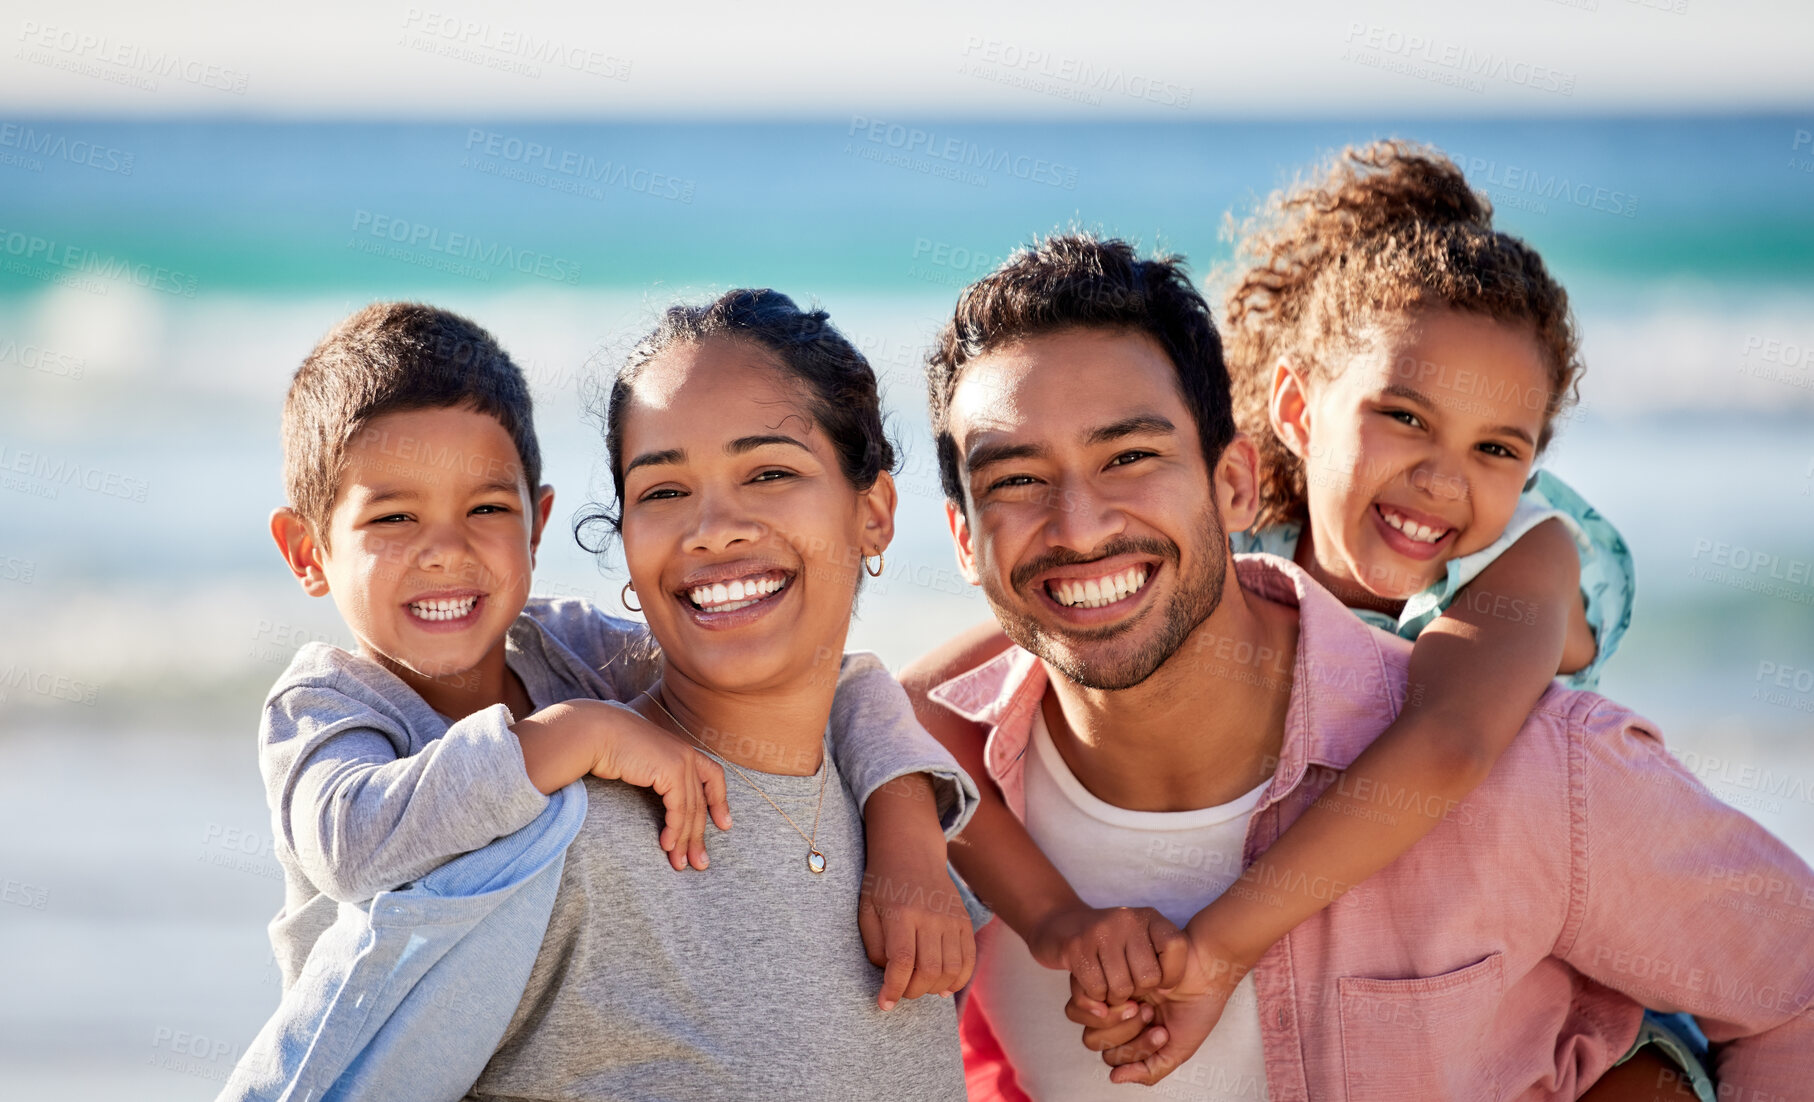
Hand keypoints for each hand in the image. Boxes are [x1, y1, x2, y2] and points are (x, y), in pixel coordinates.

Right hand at [586, 701, 731, 871]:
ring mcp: (682, 761)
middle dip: (699, 835)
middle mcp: (687, 754)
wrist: (596, 733)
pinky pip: (679, 808)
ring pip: (691, 810)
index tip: (724, 825)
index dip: (720, 801)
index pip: (713, 776)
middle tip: (699, 862)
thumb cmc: (611, 748)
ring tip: (680, 863)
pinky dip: (675, 830)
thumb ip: (656, 776)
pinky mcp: (672, 771)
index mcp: (682, 750)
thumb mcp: (641, 763)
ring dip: (685, 840)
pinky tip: (667, 845)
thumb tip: (659, 796)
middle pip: (701, 802)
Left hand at [857, 774, 974, 1009]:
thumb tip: (892, 977)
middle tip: (900, 992)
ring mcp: (951, 918)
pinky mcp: (964, 921)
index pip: (901, 962)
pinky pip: (969, 959)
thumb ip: (875, 948)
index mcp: (901, 913)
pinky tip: (943, 985)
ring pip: (951, 969)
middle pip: (929, 970)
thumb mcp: (866, 912)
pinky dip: (959, 979)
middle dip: (912, 991)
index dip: (893, 989)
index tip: (884, 1003)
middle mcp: (930, 916)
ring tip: (920, 986)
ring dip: (934, 988)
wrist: (911, 851)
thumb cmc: (882, 884)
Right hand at [1027, 905, 1189, 1006]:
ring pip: (1121, 988)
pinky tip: (1092, 986)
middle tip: (1127, 986)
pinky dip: (1094, 999)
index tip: (1159, 981)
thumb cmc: (1111, 947)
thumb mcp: (1143, 946)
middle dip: (1137, 992)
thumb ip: (1164, 968)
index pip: (1176, 946)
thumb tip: (1164, 993)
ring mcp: (1100, 931)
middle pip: (1148, 978)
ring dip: (1114, 999)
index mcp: (1149, 917)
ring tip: (1109, 987)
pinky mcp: (1076, 946)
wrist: (1062, 925)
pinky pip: (1096, 990)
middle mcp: (1126, 919)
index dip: (1171, 974)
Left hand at [1089, 932, 1246, 1085]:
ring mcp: (1109, 996)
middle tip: (1152, 1017)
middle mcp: (1116, 1016)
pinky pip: (1090, 999)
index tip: (1163, 1033)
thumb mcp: (1176, 1050)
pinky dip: (1114, 1005)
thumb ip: (1149, 1070)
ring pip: (1092, 1021)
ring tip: (1148, 1007)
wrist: (1205, 971)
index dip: (1135, 1051)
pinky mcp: (1106, 974)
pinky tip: (1138, 995)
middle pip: (1095, 1041)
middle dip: (1128, 1036)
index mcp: (1130, 1036)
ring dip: (1123, 1021)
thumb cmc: (1196, 1007)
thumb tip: (1115, 1078)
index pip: (1112, 1057)